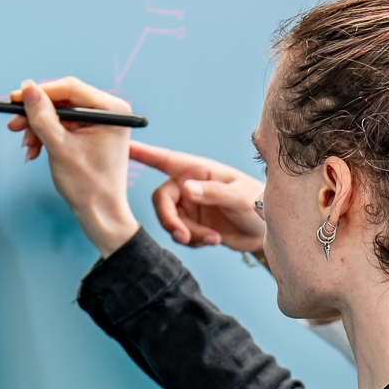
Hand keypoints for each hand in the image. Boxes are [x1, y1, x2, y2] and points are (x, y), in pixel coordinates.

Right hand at [5, 76, 140, 254]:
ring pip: (59, 114)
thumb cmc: (88, 185)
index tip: (15, 98)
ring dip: (39, 128)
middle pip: (63, 100)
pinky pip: (62, 126)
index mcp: (112, 110)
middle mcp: (109, 111)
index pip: (71, 88)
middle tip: (14, 125)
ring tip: (28, 148)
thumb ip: (43, 117)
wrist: (100, 213)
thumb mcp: (60, 148)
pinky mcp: (90, 133)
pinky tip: (35, 151)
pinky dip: (46, 136)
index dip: (40, 92)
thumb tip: (27, 88)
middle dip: (37, 114)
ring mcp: (100, 122)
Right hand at [130, 142, 267, 256]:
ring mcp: (189, 206)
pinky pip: (181, 234)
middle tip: (183, 236)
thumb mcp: (239, 197)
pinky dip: (195, 241)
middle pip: (161, 200)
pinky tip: (214, 240)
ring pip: (170, 221)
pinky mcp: (192, 225)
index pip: (164, 159)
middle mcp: (188, 185)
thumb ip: (213, 193)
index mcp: (197, 170)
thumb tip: (186, 189)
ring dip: (187, 234)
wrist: (266, 231)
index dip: (142, 153)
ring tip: (212, 238)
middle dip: (170, 220)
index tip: (122, 147)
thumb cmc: (258, 203)